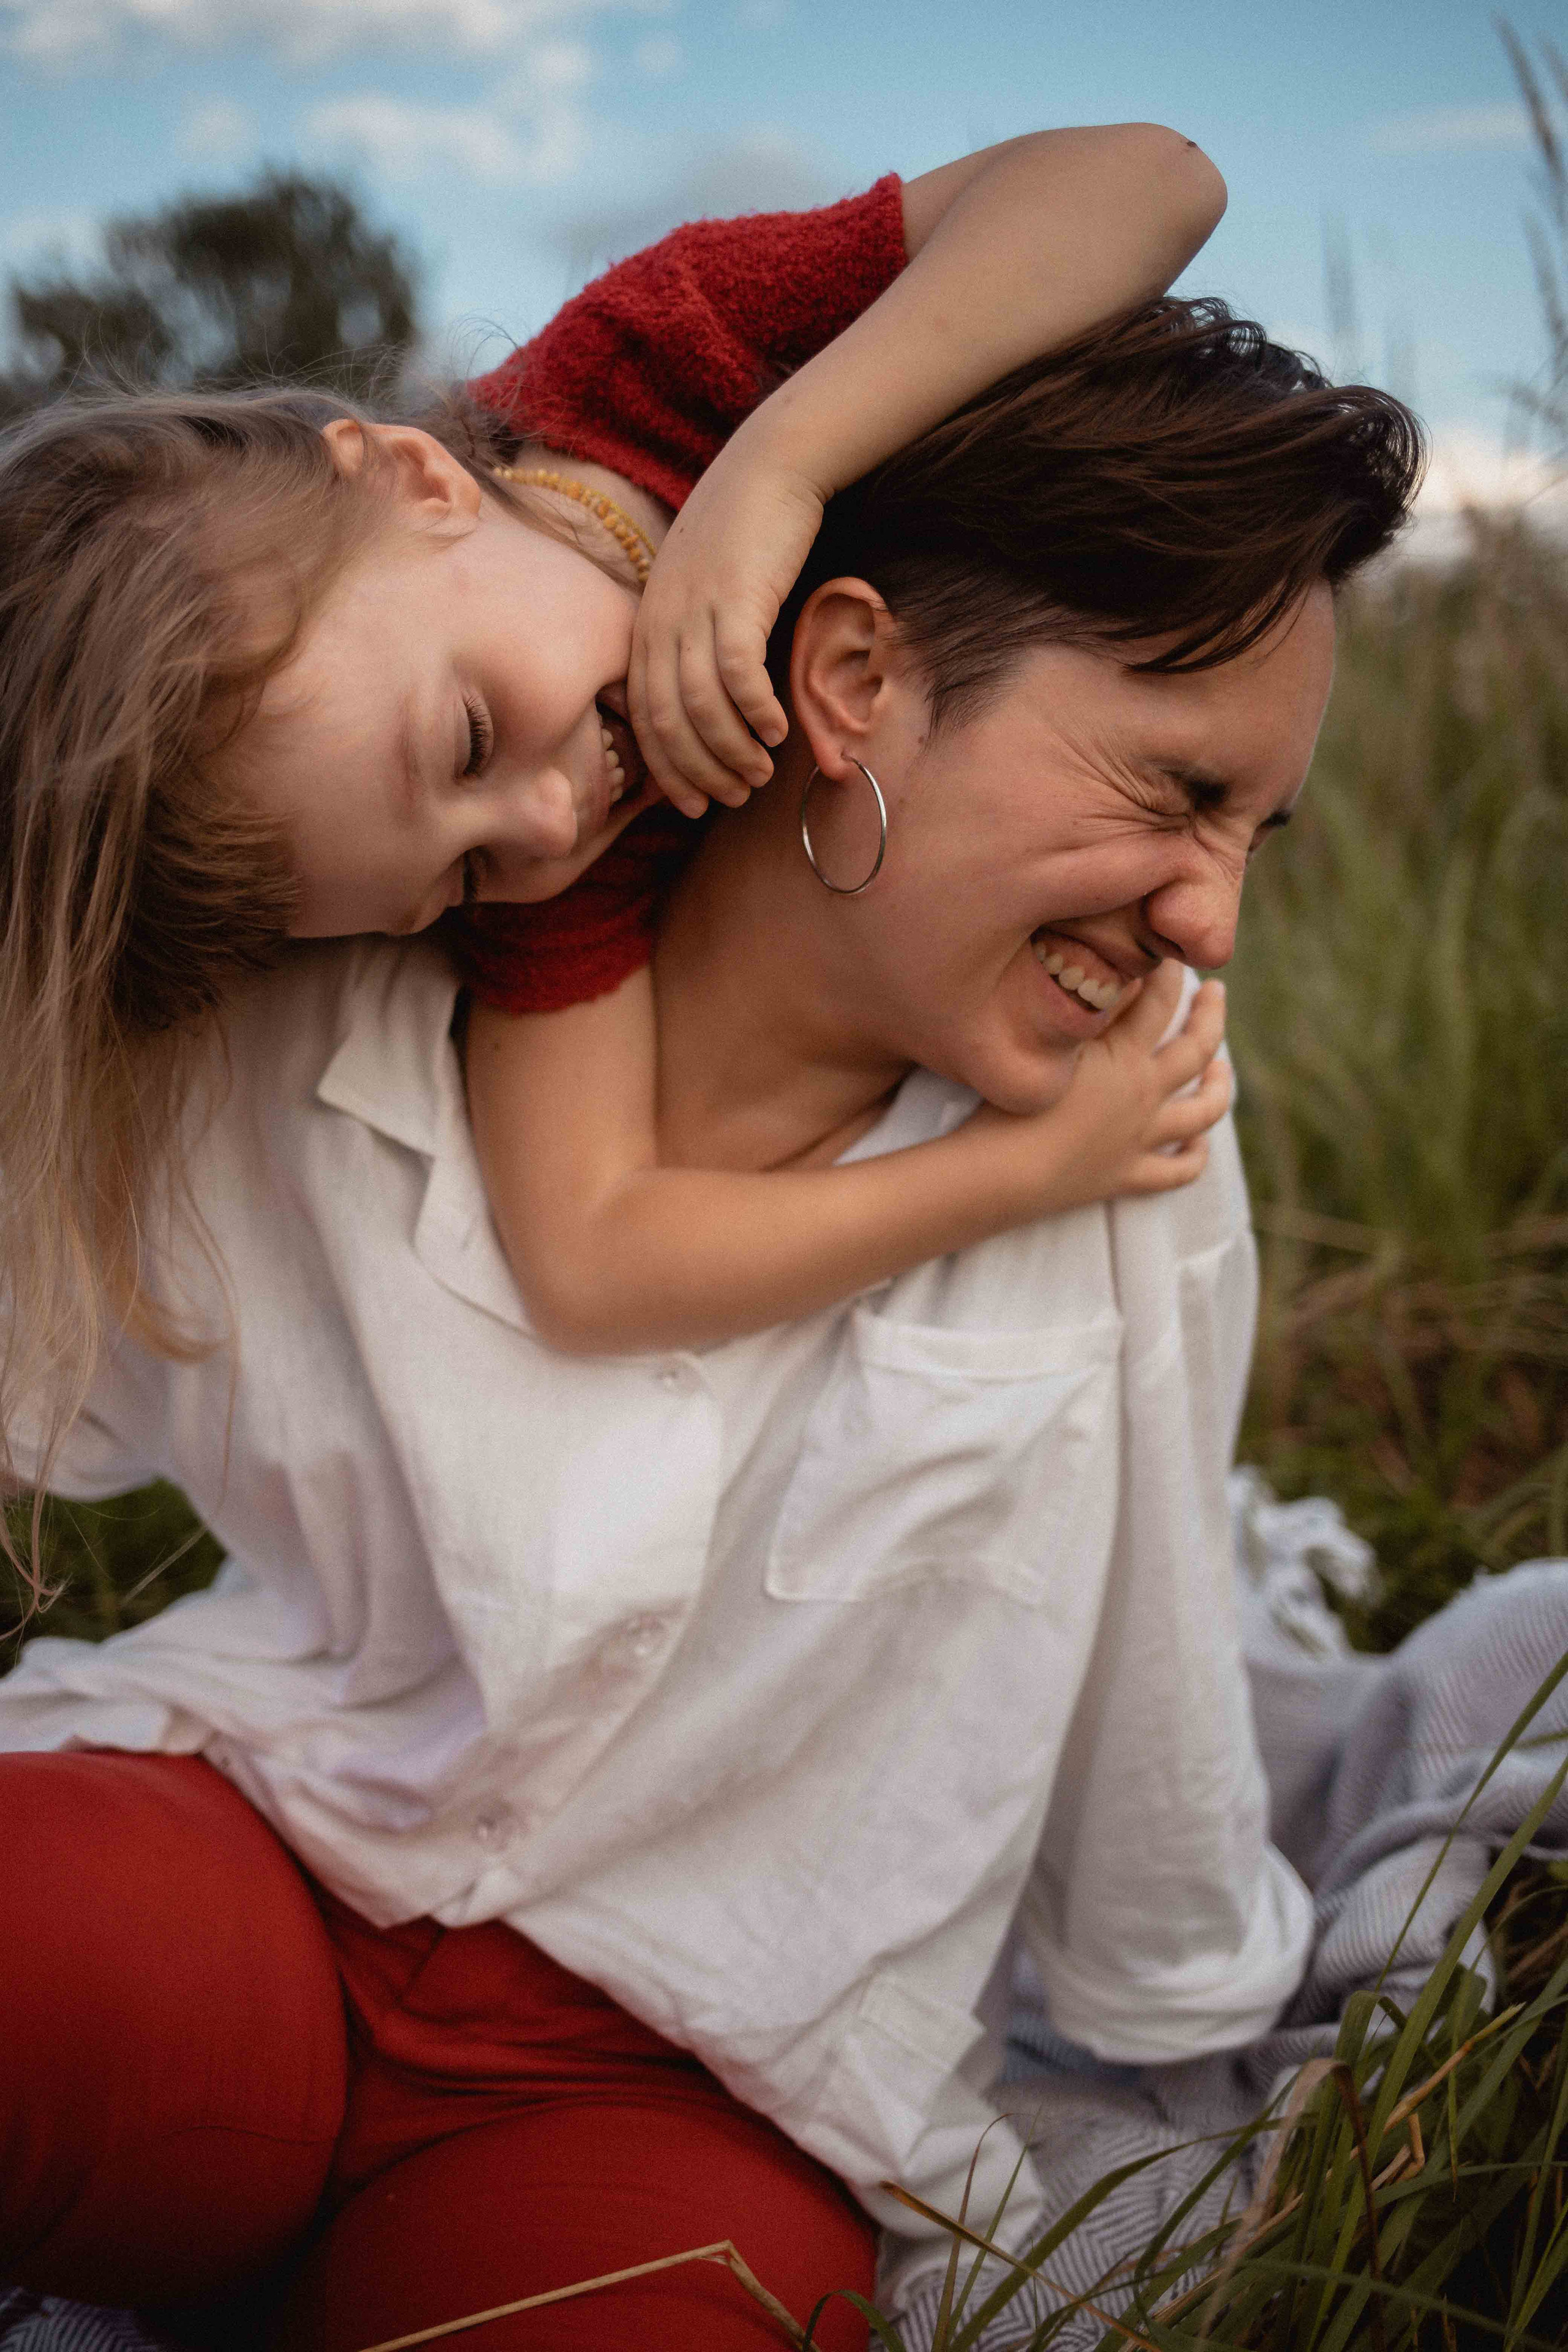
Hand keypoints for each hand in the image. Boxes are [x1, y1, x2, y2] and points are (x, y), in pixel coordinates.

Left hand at [626, 443, 823, 817]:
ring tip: (761, 773)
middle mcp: (661, 622)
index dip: (667, 769)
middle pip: (669, 722)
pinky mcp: (735, 598)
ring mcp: (694, 610)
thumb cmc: (740, 535)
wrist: (768, 467)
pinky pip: (738, 674)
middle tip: (735, 797)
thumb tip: (714, 706)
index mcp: (646, 625)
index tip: (694, 804)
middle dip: (700, 772)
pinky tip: (778, 730)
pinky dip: (755, 711)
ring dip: (732, 751)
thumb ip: (695, 643)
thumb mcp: (699, 592)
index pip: (643, 717)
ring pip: (702, 707)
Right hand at [970, 964, 1231, 1214]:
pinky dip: (1194, 1156)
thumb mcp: (1048, 1042)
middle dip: (1211, 1016)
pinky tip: (1198, 1143)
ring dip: (1219, 1087)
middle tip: (1216, 991)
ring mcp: (1139, 1139)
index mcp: (1124, 1058)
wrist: (1001, 1174)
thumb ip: (1086, 1007)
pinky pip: (1177, 1172)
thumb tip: (1119, 972)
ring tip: (1222, 1069)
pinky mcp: (1125, 1176)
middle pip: (1196, 1050)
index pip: (1159, 1001)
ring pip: (1202, 1113)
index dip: (1168, 973)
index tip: (1169, 954)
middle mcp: (1143, 1096)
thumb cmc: (1010, 1102)